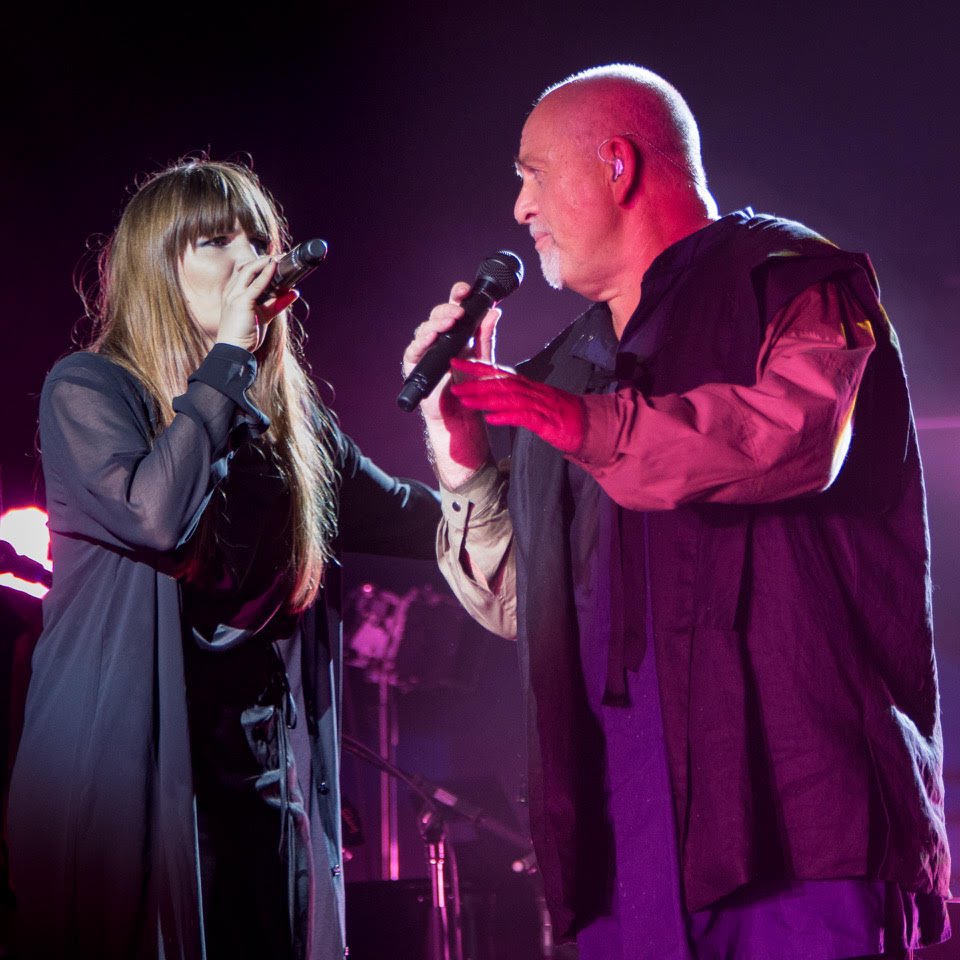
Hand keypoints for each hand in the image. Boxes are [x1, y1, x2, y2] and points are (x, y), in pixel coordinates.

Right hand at [216, 256, 296, 351]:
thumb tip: (293, 292)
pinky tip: (274, 266)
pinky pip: (256, 284)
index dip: (259, 263)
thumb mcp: (264, 315)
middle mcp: (231, 291)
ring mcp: (234, 295)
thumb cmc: (245, 334)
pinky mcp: (241, 302)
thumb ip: (277, 303)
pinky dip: (266, 273)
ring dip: (265, 262)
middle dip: (264, 259)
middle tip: (281, 255)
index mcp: (233, 293)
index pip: (245, 271)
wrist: (234, 350)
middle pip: (247, 267)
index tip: (275, 259)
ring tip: (279, 257)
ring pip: (250, 271)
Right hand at [403, 282, 500, 422]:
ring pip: (425, 329)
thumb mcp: (483, 358)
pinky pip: (414, 350)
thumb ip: (486, 336)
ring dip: (436, 323)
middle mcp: (438, 338)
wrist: (461, 415)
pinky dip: (421, 342)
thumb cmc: (470, 388)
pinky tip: (431, 337)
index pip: (454, 308)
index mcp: (455, 333)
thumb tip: (494, 311)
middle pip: (438, 315)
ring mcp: (425, 350)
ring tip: (449, 322)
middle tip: (460, 311)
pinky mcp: (414, 364)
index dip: (457, 296)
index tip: (465, 290)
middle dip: (448, 309)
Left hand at [449, 358, 585, 454]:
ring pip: (508, 398)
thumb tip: (497, 400)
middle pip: (500, 383)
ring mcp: (539, 405)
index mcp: (528, 387)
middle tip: (453, 382)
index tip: (456, 363)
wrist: (592, 427)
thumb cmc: (565, 417)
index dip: (476, 367)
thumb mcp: (538, 404)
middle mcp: (532, 392)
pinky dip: (507, 417)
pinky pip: (524, 417)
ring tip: (465, 400)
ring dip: (484, 399)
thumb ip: (519, 400)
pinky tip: (491, 419)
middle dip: (474, 382)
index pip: (499, 373)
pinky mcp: (546, 422)